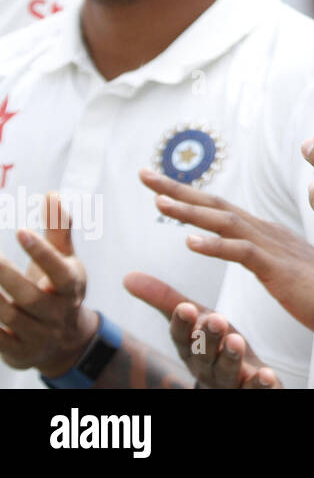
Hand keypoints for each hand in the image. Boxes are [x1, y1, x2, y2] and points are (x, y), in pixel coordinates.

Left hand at [0, 194, 98, 375]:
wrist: (67, 342)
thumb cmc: (59, 290)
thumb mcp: (65, 261)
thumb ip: (58, 231)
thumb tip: (52, 195)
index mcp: (71, 287)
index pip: (60, 271)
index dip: (42, 252)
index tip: (21, 231)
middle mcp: (58, 314)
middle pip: (30, 297)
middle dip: (6, 276)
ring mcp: (40, 336)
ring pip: (11, 318)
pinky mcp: (20, 353)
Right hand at [123, 273, 279, 387]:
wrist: (234, 381)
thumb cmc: (211, 343)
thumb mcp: (192, 320)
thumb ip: (166, 300)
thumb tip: (127, 277)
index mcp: (190, 347)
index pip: (182, 336)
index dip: (183, 323)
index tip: (186, 307)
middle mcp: (206, 366)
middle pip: (204, 354)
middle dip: (208, 338)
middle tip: (216, 319)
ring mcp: (228, 380)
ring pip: (227, 371)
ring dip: (231, 357)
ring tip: (237, 341)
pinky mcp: (250, 389)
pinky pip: (254, 389)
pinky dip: (259, 384)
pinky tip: (266, 375)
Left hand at [138, 167, 313, 343]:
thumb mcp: (296, 269)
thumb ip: (278, 256)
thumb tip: (269, 251)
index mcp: (269, 234)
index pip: (223, 208)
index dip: (190, 194)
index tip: (159, 184)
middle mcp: (269, 233)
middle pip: (217, 206)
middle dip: (178, 190)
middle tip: (144, 174)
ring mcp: (274, 248)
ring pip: (225, 223)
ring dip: (189, 211)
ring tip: (157, 202)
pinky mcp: (279, 269)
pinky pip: (241, 254)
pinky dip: (215, 246)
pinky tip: (189, 243)